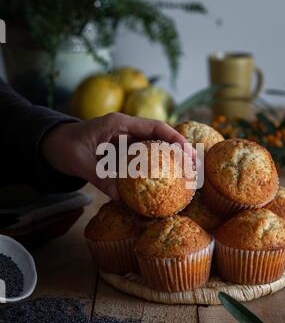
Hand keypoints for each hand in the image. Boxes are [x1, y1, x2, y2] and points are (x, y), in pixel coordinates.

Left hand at [40, 112, 191, 199]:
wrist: (51, 144)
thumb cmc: (64, 146)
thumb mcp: (80, 161)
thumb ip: (100, 177)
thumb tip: (121, 199)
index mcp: (118, 123)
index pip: (154, 127)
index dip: (174, 138)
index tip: (188, 151)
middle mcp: (125, 130)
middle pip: (159, 137)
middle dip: (178, 150)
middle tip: (195, 167)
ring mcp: (124, 142)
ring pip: (153, 149)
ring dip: (169, 160)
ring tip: (186, 176)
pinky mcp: (121, 153)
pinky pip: (141, 160)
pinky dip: (153, 169)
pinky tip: (162, 182)